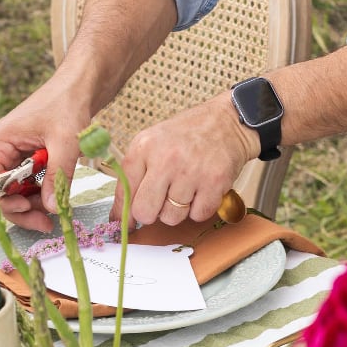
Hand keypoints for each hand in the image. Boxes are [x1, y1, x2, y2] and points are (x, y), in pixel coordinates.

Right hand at [0, 83, 91, 232]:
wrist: (80, 86)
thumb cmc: (68, 105)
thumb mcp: (65, 143)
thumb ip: (57, 176)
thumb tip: (52, 208)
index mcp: (0, 142)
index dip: (8, 202)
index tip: (31, 210)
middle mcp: (2, 149)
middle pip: (3, 190)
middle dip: (23, 208)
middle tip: (47, 222)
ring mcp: (15, 153)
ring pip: (17, 189)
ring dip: (34, 203)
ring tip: (57, 209)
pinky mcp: (28, 156)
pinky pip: (28, 181)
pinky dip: (42, 192)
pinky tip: (57, 196)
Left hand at [119, 95, 257, 226]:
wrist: (225, 122)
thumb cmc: (184, 136)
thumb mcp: (151, 143)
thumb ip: (134, 174)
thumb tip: (121, 214)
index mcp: (143, 147)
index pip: (124, 190)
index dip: (122, 213)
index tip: (124, 224)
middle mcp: (165, 159)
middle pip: (145, 212)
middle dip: (150, 214)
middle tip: (158, 204)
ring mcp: (191, 172)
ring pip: (171, 217)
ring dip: (176, 211)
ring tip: (183, 190)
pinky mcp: (215, 183)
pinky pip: (197, 216)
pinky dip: (198, 209)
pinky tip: (200, 191)